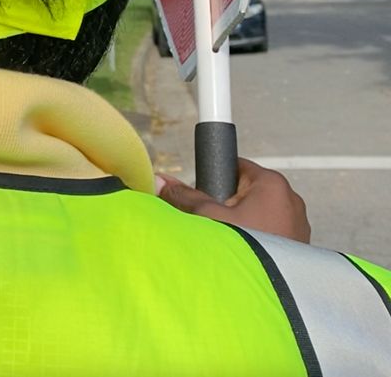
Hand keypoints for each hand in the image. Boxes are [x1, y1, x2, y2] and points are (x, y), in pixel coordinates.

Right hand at [156, 158, 310, 242]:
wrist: (272, 295)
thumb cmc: (246, 249)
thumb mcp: (208, 216)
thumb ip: (185, 196)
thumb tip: (161, 179)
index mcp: (272, 183)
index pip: (235, 166)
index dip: (214, 180)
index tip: (205, 199)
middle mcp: (291, 198)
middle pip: (246, 191)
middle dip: (228, 205)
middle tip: (215, 225)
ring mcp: (298, 223)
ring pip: (259, 213)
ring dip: (243, 224)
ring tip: (230, 243)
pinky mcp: (299, 244)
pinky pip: (272, 232)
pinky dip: (257, 238)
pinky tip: (245, 255)